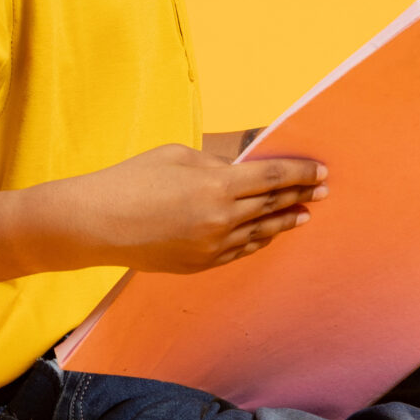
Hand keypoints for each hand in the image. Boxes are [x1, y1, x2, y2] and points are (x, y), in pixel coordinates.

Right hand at [36, 143, 327, 275]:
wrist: (96, 223)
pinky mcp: (200, 264)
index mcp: (217, 185)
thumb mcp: (177, 155)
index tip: (320, 171)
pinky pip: (240, 251)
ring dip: (285, 221)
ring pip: (261, 232)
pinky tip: (269, 233)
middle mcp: (221, 219)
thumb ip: (216, 163)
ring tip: (304, 214)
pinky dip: (259, 240)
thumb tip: (241, 168)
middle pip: (272, 205)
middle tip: (323, 191)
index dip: (300, 173)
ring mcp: (212, 246)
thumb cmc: (132, 179)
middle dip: (300, 196)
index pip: (273, 178)